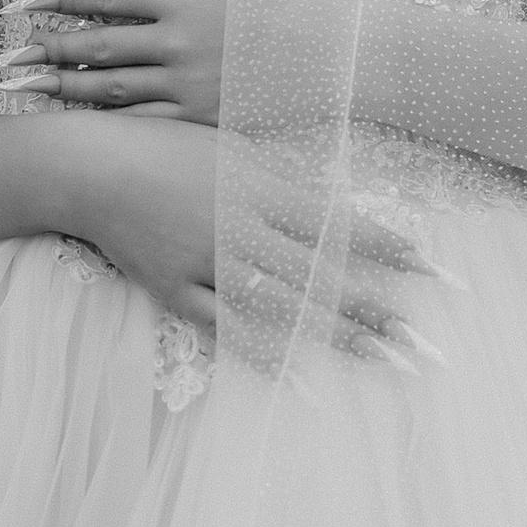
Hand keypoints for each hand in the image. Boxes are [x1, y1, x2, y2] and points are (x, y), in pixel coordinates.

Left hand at [0, 0, 234, 119]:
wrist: (344, 55)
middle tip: (11, 55)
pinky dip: (106, 123)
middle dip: (49, 49)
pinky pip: (143, 123)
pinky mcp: (202, 119)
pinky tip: (80, 124)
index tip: (29, 3)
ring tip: (29, 88)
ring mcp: (188, 86)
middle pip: (97, 47)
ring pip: (111, 89)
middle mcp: (177, 44)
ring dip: (64, 88)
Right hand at [68, 111, 449, 364]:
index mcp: (259, 186)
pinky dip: (268, 355)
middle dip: (379, 310)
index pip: (339, 223)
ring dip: (339, 337)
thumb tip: (338, 204)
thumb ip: (283, 180)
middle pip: (322, 276)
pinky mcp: (177, 292)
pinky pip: (228, 330)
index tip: (436, 269)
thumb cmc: (163, 146)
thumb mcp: (231, 148)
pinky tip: (304, 380)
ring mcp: (208, 264)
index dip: (390, 247)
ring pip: (284, 309)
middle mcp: (241, 228)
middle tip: (427, 344)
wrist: (89, 164)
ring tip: (387, 362)